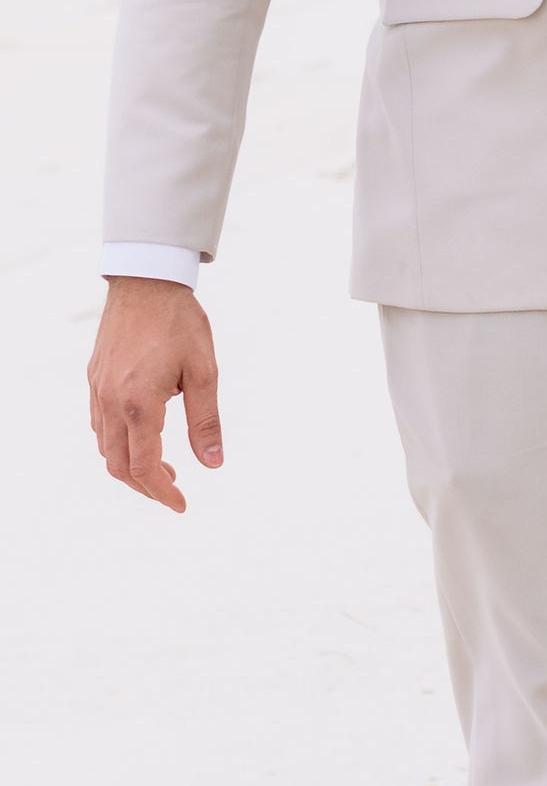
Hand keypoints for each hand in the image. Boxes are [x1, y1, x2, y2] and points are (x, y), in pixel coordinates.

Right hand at [89, 278, 221, 510]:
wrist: (146, 281)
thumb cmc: (180, 323)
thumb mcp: (204, 371)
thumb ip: (206, 421)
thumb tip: (213, 464)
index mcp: (139, 404)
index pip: (144, 466)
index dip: (162, 492)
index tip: (181, 504)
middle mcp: (110, 401)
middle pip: (118, 465)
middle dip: (145, 485)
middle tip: (172, 489)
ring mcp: (97, 390)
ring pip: (105, 447)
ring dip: (130, 465)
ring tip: (162, 465)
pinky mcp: (94, 378)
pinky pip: (98, 424)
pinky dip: (117, 442)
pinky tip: (141, 435)